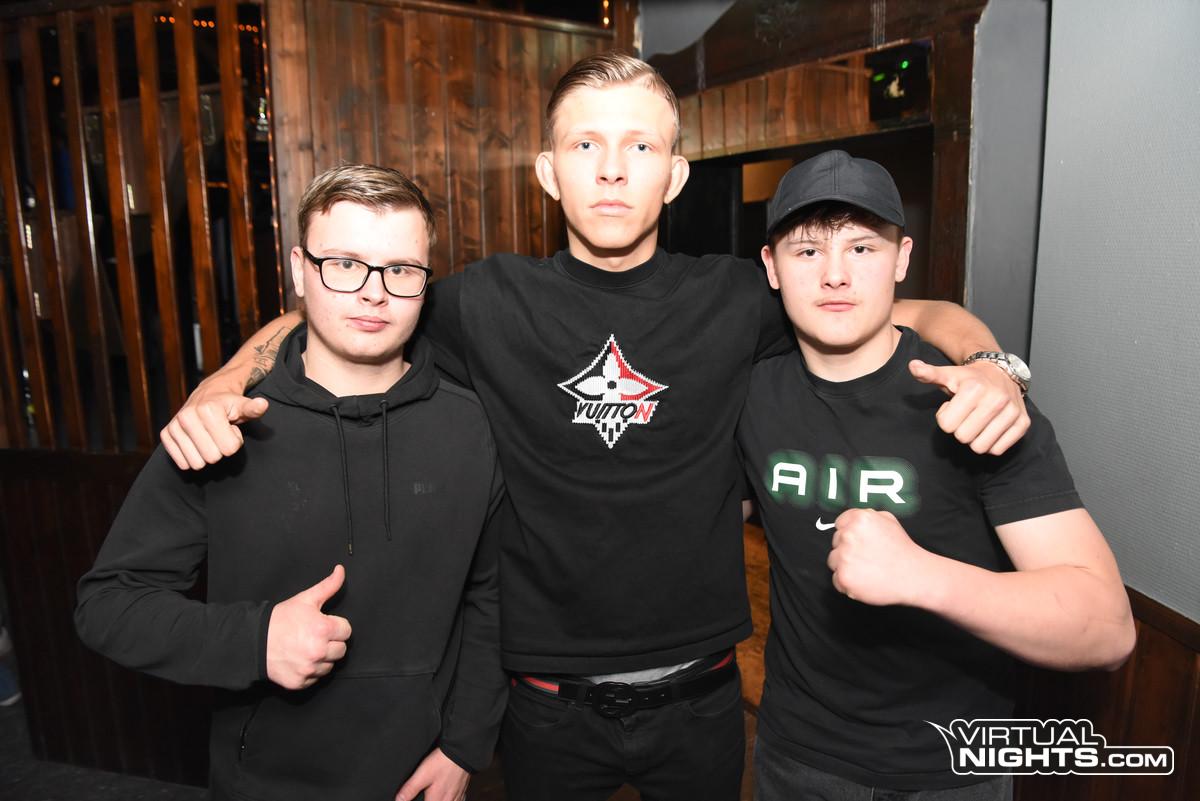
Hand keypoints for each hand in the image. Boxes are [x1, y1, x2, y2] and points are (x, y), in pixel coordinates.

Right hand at [160, 376, 268, 469]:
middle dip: (220, 449)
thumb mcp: (243, 405)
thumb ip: (253, 408)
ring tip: (209, 436)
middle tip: (219, 433)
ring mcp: (175, 426)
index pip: (230, 449)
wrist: (208, 394)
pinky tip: (196, 442)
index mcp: (208, 410)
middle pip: (213, 458)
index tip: (230, 428)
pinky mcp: (166, 434)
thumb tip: (263, 404)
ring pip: (197, 463)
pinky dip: (192, 457)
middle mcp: (188, 416)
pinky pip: (182, 463)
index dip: (234, 441)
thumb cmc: (228, 404)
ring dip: (206, 454)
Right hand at [266, 565, 351, 689]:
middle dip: (331, 642)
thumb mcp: (305, 599)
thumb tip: (341, 570)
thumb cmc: (281, 619)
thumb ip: (328, 586)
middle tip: (314, 636)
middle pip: (341, 649)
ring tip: (306, 647)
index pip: (346, 631)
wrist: (254, 641)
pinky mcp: (300, 682)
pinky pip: (316, 678)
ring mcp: (309, 669)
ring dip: (322, 658)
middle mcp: (318, 651)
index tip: (323, 625)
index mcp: (323, 630)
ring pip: (330, 665)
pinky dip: (310, 671)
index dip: (335, 626)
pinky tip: (299, 659)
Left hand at [396, 747, 468, 800]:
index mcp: (436, 800)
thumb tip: (399, 800)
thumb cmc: (443, 763)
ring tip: (436, 797)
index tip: (422, 798)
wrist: (462, 752)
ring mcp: (456, 796)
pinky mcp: (462, 789)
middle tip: (428, 796)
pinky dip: (453, 800)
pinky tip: (449, 797)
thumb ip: (410, 789)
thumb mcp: (422, 774)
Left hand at [826, 509, 935, 606]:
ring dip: (845, 566)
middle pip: (835, 542)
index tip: (858, 543)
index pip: (840, 524)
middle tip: (867, 558)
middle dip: (847, 550)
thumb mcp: (889, 520)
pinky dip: (847, 582)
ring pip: (833, 561)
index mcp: (859, 519)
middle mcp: (848, 535)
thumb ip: (868, 516)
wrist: (913, 576)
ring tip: (866, 570)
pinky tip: (864, 580)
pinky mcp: (843, 576)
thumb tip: (852, 520)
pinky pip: (836, 579)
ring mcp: (844, 556)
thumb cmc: (903, 549)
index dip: (849, 534)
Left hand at [909, 359, 1029, 455]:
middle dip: (960, 429)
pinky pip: (998, 449)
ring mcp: (1012, 412)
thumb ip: (928, 373)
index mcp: (974, 388)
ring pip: (981, 447)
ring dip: (975, 438)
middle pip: (963, 437)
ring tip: (977, 421)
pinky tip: (989, 428)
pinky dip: (991, 443)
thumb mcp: (947, 374)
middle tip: (965, 416)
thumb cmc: (970, 378)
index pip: (947, 425)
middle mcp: (996, 399)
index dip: (946, 418)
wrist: (1000, 372)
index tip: (953, 407)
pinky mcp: (1023, 422)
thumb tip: (913, 366)